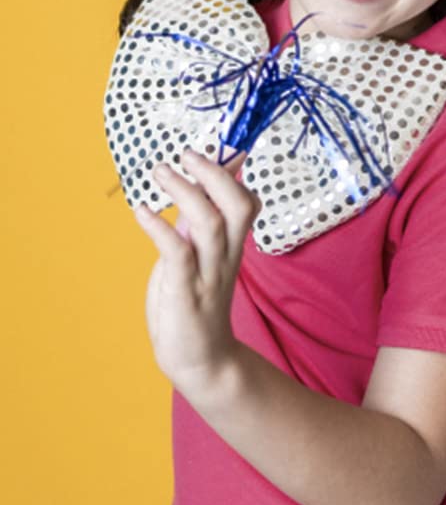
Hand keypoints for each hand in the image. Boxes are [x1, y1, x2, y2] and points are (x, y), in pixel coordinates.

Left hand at [133, 150, 255, 401]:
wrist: (199, 358)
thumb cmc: (194, 304)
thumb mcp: (196, 258)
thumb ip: (196, 224)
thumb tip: (195, 186)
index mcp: (231, 246)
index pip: (245, 201)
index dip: (234, 172)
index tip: (218, 145)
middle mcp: (225, 255)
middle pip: (238, 206)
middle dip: (216, 175)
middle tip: (188, 155)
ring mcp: (208, 273)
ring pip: (211, 223)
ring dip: (186, 191)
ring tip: (160, 172)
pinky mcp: (186, 291)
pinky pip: (178, 253)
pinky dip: (159, 227)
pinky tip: (141, 211)